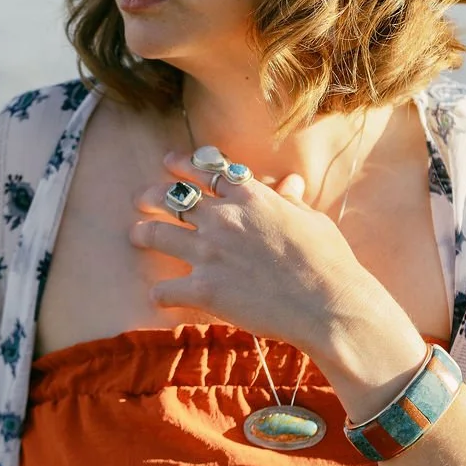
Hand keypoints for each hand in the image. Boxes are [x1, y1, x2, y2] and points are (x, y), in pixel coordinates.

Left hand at [129, 150, 378, 357]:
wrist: (328, 303)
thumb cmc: (328, 260)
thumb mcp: (311, 219)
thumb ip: (290, 201)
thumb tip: (289, 183)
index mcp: (249, 195)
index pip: (205, 170)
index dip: (182, 163)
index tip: (169, 161)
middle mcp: (222, 217)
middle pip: (171, 197)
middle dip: (151, 195)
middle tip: (141, 198)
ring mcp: (208, 252)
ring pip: (156, 234)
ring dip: (143, 233)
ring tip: (136, 235)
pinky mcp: (203, 289)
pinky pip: (164, 289)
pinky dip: (160, 293)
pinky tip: (160, 296)